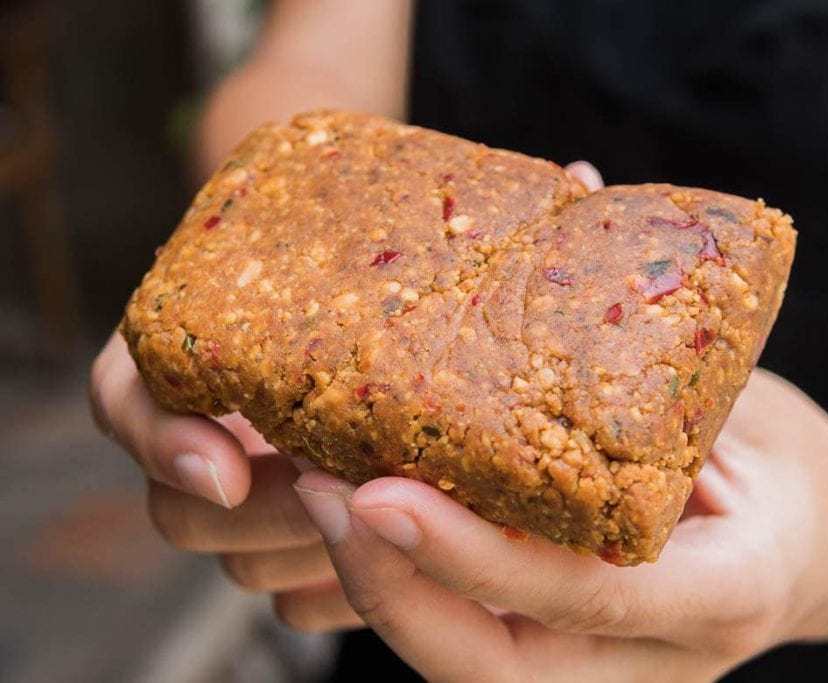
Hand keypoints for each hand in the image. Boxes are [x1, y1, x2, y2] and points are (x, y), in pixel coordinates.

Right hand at [86, 161, 605, 633]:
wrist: (382, 311)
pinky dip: (346, 592)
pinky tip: (418, 569)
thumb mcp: (406, 228)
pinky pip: (298, 599)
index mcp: (200, 350)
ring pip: (241, 563)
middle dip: (262, 515)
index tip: (226, 463)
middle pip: (181, 508)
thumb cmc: (387, 260)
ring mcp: (257, 497)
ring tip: (400, 530)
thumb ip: (480, 221)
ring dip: (311, 557)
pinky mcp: (307, 545)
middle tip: (345, 498)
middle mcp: (212, 432)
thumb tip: (589, 176)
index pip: (126, 399)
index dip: (159, 436)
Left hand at [294, 369, 827, 681]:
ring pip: (469, 669)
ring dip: (384, 590)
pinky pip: (475, 640)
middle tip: (323, 492)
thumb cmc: (793, 469)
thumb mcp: (748, 408)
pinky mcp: (574, 658)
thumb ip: (650, 328)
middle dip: (393, 591)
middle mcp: (658, 658)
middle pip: (494, 673)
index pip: (582, 595)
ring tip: (320, 493)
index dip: (473, 554)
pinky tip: (360, 519)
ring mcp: (612, 672)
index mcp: (723, 593)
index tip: (376, 493)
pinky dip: (409, 587)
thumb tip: (571, 188)